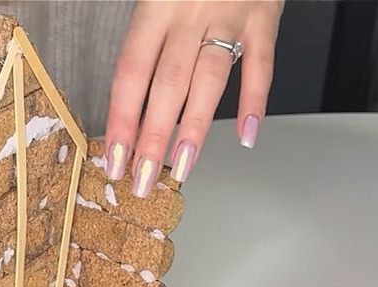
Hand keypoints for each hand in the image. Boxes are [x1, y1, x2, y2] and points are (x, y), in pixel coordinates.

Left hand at [104, 0, 283, 196]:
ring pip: (210, 80)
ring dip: (194, 129)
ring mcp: (229, 17)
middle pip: (166, 86)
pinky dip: (256, 101)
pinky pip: (261, 65)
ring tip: (182, 169)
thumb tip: (129, 99)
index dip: (121, 120)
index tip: (112, 159)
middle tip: (142, 179)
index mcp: (154, 9)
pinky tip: (246, 136)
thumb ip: (144, 39)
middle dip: (152, 138)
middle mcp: (189, 15)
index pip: (130, 75)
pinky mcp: (265, 18)